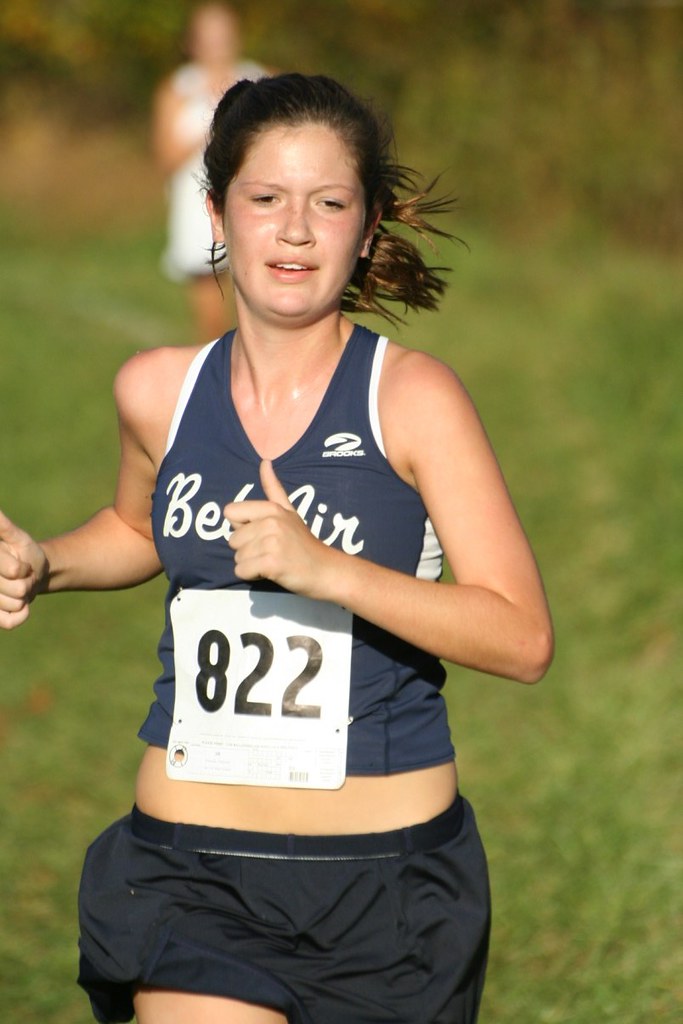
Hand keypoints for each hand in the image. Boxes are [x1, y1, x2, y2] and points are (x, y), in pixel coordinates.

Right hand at [0, 511, 47, 628]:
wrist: (30, 570)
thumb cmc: (21, 550)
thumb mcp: (14, 536)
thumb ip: (3, 526)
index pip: (13, 571)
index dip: (20, 569)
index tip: (18, 564)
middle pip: (17, 590)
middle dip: (25, 582)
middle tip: (20, 576)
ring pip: (16, 604)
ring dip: (25, 596)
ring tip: (19, 587)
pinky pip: (11, 622)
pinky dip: (21, 614)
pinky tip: (22, 605)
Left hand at [224, 460, 332, 595]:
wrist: (325, 570)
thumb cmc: (304, 543)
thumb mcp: (289, 511)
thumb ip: (273, 488)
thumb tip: (264, 461)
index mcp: (271, 509)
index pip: (230, 513)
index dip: (242, 527)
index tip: (262, 534)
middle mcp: (270, 522)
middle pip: (232, 539)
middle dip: (247, 549)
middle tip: (271, 551)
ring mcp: (271, 543)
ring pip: (237, 557)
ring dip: (251, 564)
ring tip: (273, 561)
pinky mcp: (271, 563)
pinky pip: (241, 571)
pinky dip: (251, 575)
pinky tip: (271, 572)